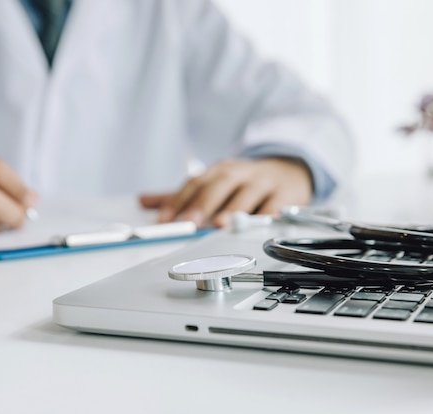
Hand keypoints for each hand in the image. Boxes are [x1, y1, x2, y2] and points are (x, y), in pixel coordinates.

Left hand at [139, 157, 312, 227]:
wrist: (289, 169)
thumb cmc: (244, 181)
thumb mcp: (213, 182)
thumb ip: (181, 195)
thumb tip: (143, 201)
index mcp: (219, 171)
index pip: (195, 183)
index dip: (178, 201)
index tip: (165, 220)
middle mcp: (240, 174)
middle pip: (219, 185)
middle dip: (203, 204)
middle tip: (190, 222)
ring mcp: (263, 183)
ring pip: (247, 193)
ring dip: (234, 209)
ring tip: (220, 224)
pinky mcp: (285, 194)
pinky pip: (275, 205)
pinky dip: (266, 215)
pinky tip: (256, 226)